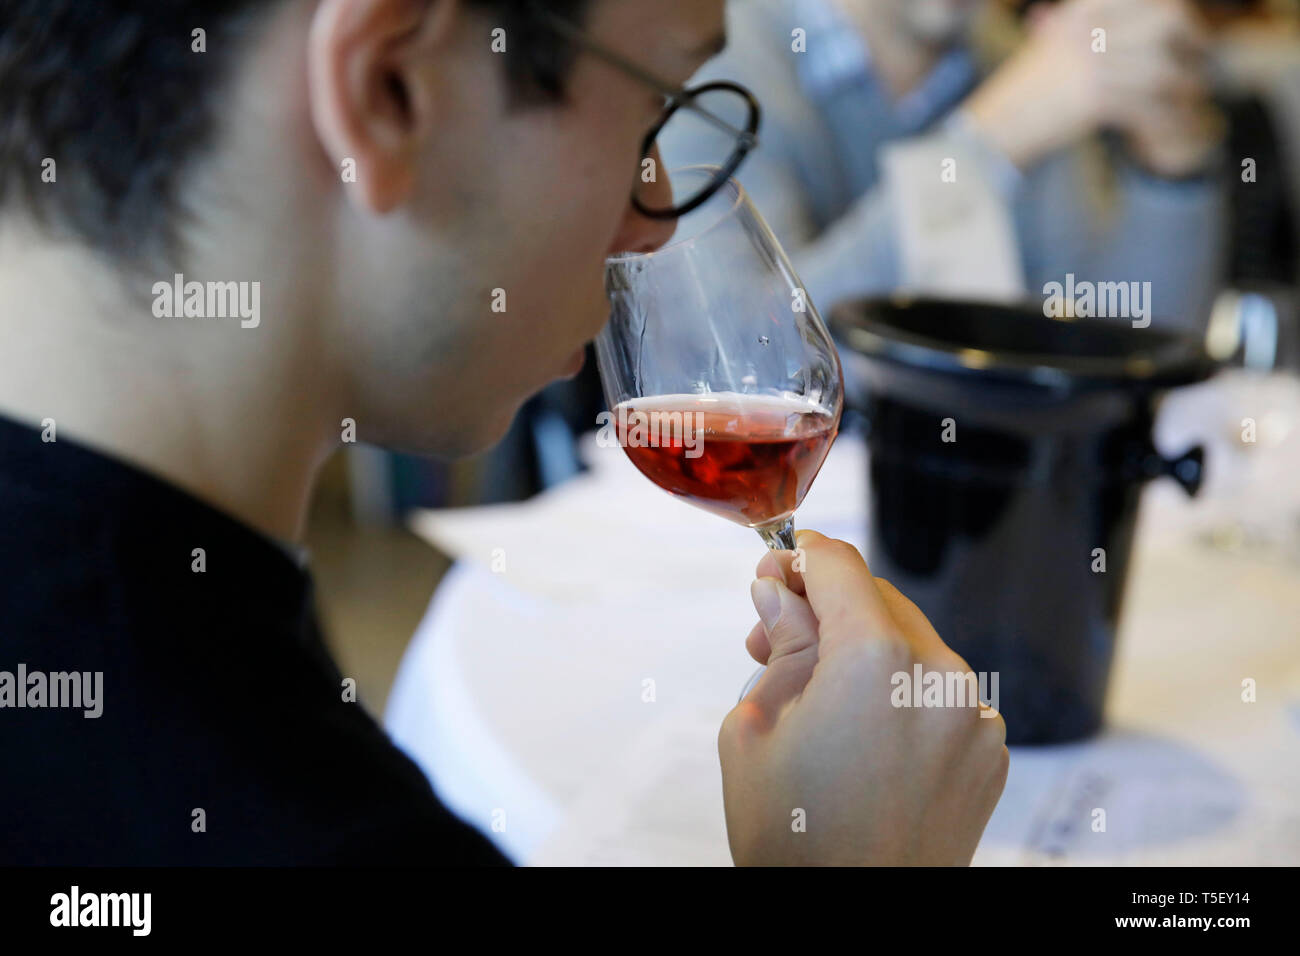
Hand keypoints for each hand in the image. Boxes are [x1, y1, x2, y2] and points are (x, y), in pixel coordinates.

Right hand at [718, 531, 1008, 865]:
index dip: (798, 559)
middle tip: (775, 639)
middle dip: (825, 608)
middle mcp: (940, 678)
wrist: (854, 927)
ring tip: (817, 698)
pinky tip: (861, 734)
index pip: (839, 566)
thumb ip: (778, 645)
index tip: (773, 570)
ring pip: (912, 645)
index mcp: (876, 662)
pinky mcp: (989, 753)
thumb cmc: (795, 842)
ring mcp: (974, 719)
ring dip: (864, 651)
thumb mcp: (754, 728)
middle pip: (878, 600)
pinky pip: (941, 694)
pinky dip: (901, 694)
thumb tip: (778, 592)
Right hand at [964, 0, 1213, 169]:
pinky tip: (1171, 122)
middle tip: (1200, 57)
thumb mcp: (1057, 41)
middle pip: (1168, 21)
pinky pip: (1149, 106)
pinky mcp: (1094, 99)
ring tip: (1188, 95)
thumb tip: (1157, 16)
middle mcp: (1089, 29)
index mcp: (1083, 9)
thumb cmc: (1026, 91)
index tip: (1187, 25)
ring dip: (1184, 85)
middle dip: (1193, 40)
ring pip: (1165, 68)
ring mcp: (1091, 63)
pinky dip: (1166, 118)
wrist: (994, 128)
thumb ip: (1092, 26)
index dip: (1176, 9)